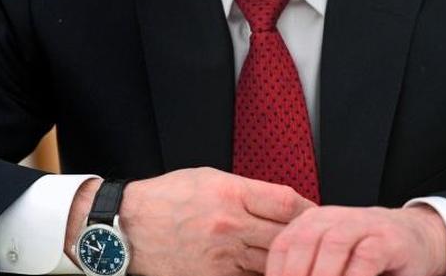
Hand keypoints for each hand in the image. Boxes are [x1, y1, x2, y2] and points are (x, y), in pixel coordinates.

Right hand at [118, 167, 314, 275]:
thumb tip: (283, 203)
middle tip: (315, 240)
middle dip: (304, 237)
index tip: (316, 215)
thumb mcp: (209, 179)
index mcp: (232, 193)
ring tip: (297, 257)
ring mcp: (223, 256)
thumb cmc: (168, 198)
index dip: (310, 210)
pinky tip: (267, 268)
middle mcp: (230, 225)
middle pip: (286, 235)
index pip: (288, 202)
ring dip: (287, 260)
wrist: (129, 227)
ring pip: (273, 262)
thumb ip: (248, 190)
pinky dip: (262, 273)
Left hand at [265, 205, 445, 275]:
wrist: (415, 237)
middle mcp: (334, 218)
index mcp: (312, 223)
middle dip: (295, 274)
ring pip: (333, 244)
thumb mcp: (332, 260)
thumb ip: (310, 269)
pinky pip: (366, 257)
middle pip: (303, 242)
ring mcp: (362, 225)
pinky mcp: (388, 239)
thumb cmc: (366, 256)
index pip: (284, 245)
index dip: (275, 271)